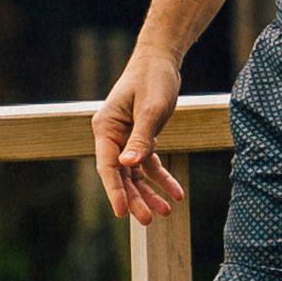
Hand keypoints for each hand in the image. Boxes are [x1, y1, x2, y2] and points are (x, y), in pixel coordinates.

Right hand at [93, 51, 189, 222]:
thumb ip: (140, 138)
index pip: (107, 166)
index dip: (113, 190)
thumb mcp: (150, 109)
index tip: (120, 212)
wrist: (160, 60)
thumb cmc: (152, 80)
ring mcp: (125, 139)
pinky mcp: (141, 138)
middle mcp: (112, 136)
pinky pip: (149, 165)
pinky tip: (176, 193)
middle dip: (134, 198)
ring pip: (135, 174)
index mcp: (105, 128)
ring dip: (149, 193)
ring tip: (165, 212)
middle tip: (148, 220)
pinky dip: (161, 179)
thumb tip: (127, 166)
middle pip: (120, 175)